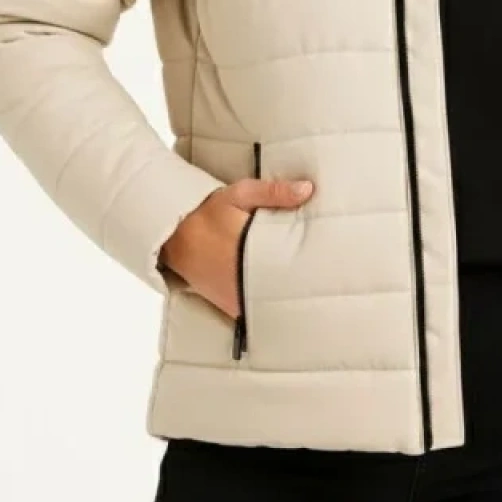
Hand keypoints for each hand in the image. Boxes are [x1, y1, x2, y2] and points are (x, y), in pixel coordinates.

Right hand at [160, 175, 314, 317]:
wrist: (173, 234)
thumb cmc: (209, 212)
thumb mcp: (240, 194)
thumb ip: (274, 193)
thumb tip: (308, 190)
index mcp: (251, 252)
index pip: (290, 269)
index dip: (312, 270)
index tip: (328, 267)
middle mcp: (243, 281)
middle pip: (284, 291)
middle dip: (303, 285)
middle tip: (324, 278)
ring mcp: (235, 298)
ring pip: (270, 305)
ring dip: (285, 297)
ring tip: (309, 291)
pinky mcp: (228, 306)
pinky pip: (254, 311)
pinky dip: (268, 307)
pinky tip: (281, 299)